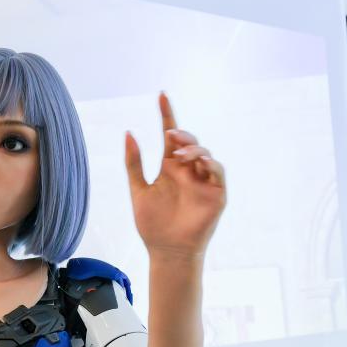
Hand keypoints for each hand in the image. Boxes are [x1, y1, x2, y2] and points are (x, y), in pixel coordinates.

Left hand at [124, 92, 225, 259]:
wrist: (166, 251)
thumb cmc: (152, 224)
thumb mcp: (138, 190)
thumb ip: (133, 163)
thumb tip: (128, 132)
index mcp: (170, 168)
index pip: (171, 136)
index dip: (167, 115)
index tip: (161, 95)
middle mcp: (188, 171)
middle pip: (189, 143)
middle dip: (181, 134)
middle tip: (170, 135)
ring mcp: (203, 181)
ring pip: (205, 154)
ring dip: (193, 149)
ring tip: (178, 154)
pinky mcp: (216, 194)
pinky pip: (217, 172)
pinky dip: (209, 163)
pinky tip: (198, 162)